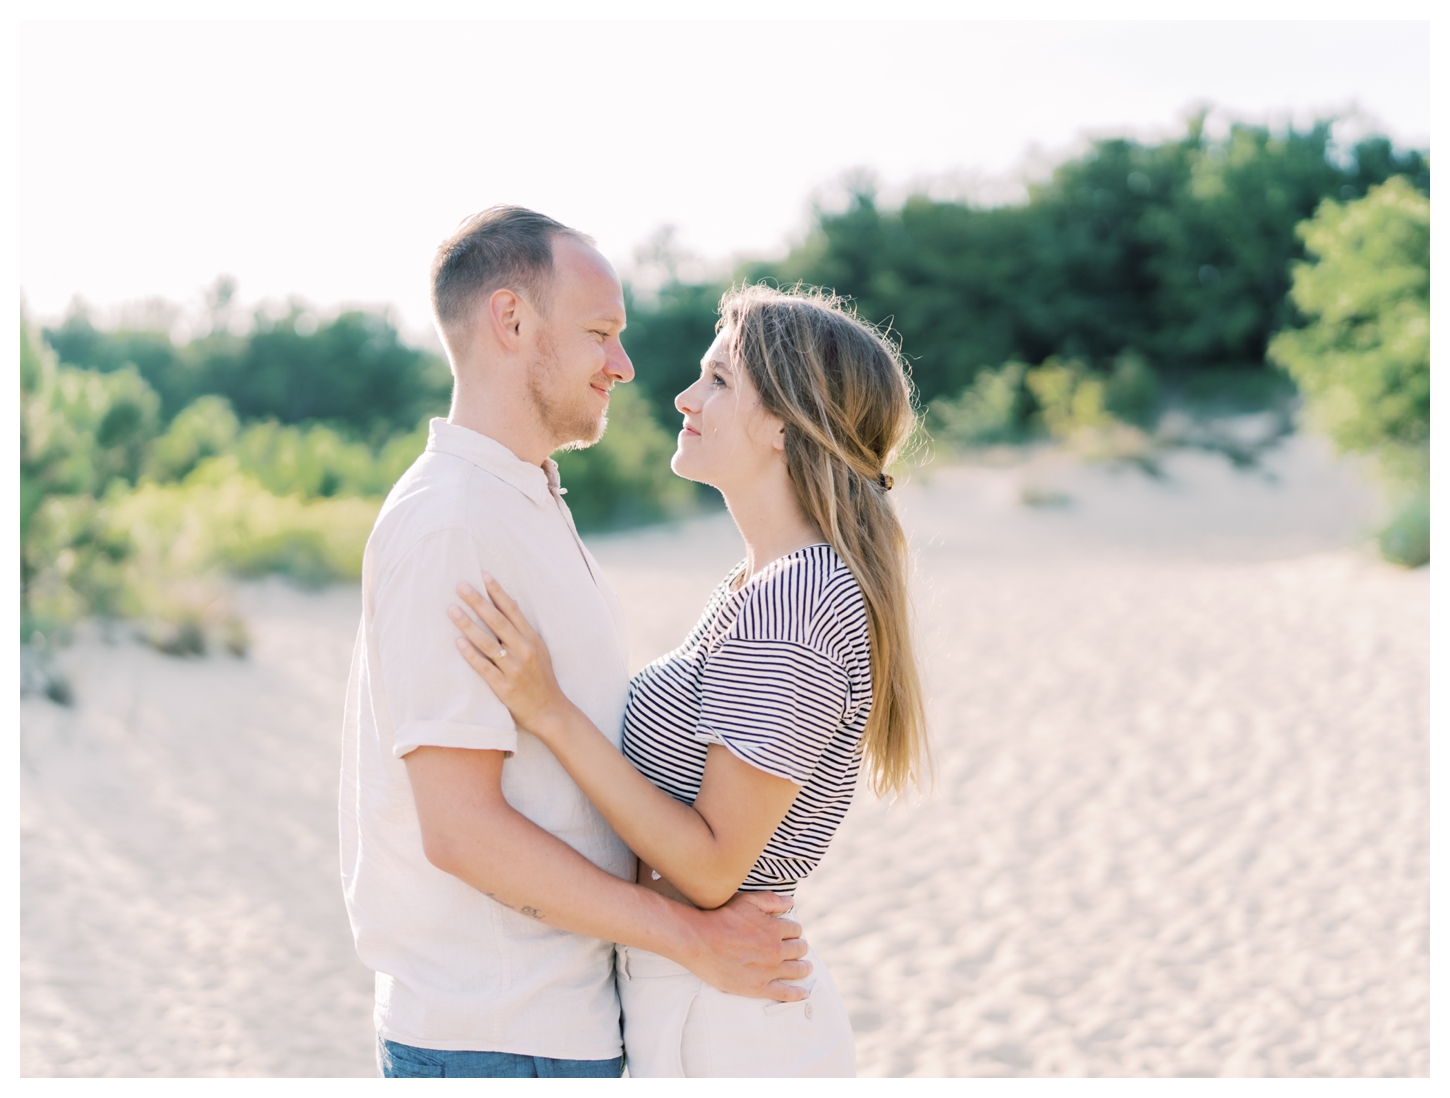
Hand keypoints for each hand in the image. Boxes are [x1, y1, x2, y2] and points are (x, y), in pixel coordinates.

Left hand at [450, 576, 569, 735]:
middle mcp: (524, 651)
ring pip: (488, 642)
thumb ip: (524, 630)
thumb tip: (511, 604)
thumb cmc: (542, 679)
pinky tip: (458, 642)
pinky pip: (484, 667)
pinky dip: (471, 654)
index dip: (498, 592)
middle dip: (478, 602)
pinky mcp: (504, 687)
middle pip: (498, 622)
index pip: (513, 611)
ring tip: (452, 610)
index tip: (484, 575)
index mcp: (532, 640)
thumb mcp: (540, 650)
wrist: (550, 711)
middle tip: (462, 586)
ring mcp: (514, 669)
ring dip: (468, 624)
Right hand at [681, 891, 813, 1001]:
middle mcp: (775, 950)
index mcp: (775, 929)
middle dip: (800, 947)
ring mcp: (768, 971)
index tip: (789, 933)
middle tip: (797, 949)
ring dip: (804, 968)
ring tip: (805, 967)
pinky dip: (797, 994)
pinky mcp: (758, 987)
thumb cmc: (721, 918)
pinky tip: (804, 993)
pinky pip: (784, 993)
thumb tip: (791, 901)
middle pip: (799, 949)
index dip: (793, 930)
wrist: (699, 941)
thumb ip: (771, 900)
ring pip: (797, 970)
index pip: (796, 930)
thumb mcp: (747, 900)